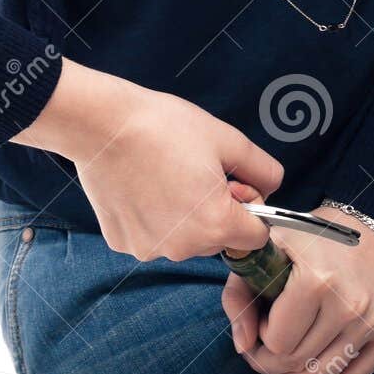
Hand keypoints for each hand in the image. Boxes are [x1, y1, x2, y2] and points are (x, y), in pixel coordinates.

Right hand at [11, 58, 285, 261]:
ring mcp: (149, 249)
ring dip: (182, 215)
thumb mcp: (226, 138)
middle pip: (218, 238)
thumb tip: (272, 186)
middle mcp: (183, 249)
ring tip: (164, 173)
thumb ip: (262, 169)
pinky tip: (140, 184)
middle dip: (215, 210)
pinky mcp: (122, 242)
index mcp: (216, 225)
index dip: (250, 207)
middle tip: (194, 170)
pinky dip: (151, 216)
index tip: (232, 182)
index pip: (256, 236)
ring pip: (183, 238)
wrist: (101, 124)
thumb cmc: (164, 127)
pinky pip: (151, 234)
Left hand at [221, 202, 373, 373]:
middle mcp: (348, 304)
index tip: (258, 326)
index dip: (259, 340)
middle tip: (262, 354)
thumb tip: (241, 344)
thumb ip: (241, 291)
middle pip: (297, 363)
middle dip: (270, 365)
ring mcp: (372, 322)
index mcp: (316, 279)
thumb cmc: (318, 234)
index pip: (277, 341)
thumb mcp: (270, 247)